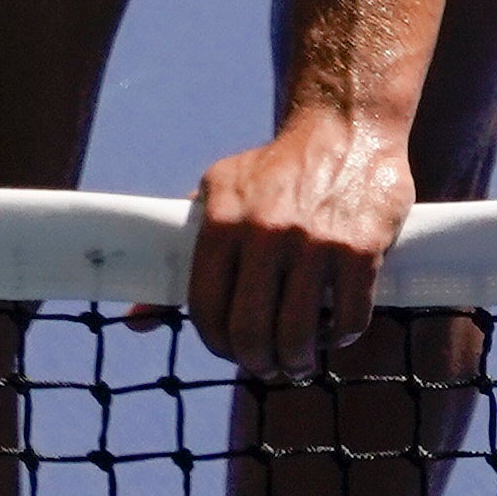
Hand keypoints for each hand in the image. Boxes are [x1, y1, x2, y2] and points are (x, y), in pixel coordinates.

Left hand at [186, 108, 415, 376]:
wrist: (344, 127)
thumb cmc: (273, 172)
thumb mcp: (217, 198)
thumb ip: (183, 259)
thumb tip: (137, 322)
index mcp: (221, 221)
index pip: (206, 307)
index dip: (216, 343)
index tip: (230, 351)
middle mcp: (263, 232)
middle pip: (250, 331)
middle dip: (257, 362)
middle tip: (268, 367)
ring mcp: (313, 242)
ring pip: (296, 334)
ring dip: (297, 362)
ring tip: (299, 363)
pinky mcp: (359, 249)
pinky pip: (347, 318)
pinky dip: (339, 337)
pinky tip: (334, 333)